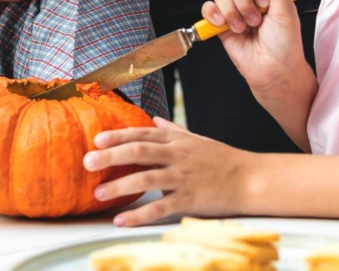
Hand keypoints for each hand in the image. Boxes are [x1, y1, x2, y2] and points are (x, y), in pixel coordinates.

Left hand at [83, 117, 251, 225]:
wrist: (250, 179)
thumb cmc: (223, 160)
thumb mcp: (198, 139)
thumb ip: (174, 130)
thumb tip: (155, 118)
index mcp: (178, 141)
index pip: (143, 133)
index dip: (119, 135)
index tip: (97, 139)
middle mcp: (178, 156)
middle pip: (139, 151)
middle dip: (111, 156)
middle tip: (87, 161)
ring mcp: (183, 177)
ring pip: (146, 178)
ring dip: (120, 186)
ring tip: (99, 193)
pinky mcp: (190, 199)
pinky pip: (160, 207)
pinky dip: (140, 214)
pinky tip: (122, 220)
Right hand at [201, 0, 307, 94]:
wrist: (273, 70)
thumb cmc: (285, 45)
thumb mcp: (288, 12)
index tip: (265, 3)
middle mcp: (251, 0)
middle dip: (245, 2)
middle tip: (256, 21)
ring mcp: (235, 12)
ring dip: (231, 11)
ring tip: (242, 28)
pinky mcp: (221, 26)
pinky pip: (207, 8)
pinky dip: (212, 13)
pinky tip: (222, 23)